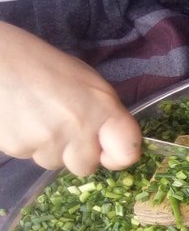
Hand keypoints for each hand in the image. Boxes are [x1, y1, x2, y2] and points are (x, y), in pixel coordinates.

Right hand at [0, 22, 141, 176]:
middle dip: (76, 153)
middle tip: (63, 127)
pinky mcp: (19, 147)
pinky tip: (21, 118)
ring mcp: (48, 141)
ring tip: (37, 116)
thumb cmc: (44, 65)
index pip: (127, 153)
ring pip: (54, 162)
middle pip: (86, 166)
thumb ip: (104, 115)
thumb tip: (109, 142)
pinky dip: (26, 142)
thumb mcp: (87, 82)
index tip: (107, 150)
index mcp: (104, 109)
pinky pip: (29, 156)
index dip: (118, 156)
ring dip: (49, 147)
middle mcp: (80, 128)